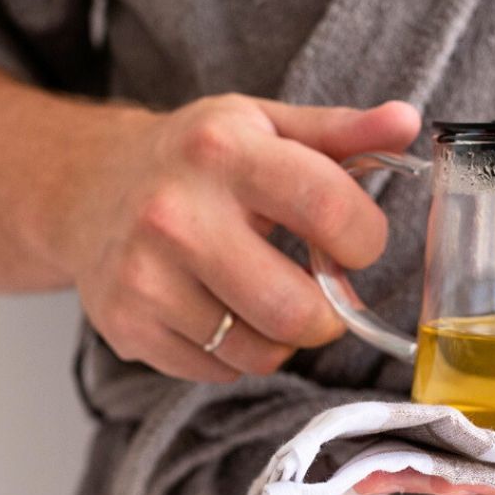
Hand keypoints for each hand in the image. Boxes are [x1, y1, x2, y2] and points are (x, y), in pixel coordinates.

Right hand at [50, 94, 420, 381]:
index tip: (356, 243)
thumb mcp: (267, 126)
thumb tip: (407, 122)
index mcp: (223, 151)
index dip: (365, 240)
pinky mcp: (126, 325)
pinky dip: (235, 354)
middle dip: (328, 313)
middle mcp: (175, 213)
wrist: (87, 187)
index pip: (330, 210)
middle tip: (320, 292)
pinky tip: (219, 311)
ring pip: (261, 353)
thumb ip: (343, 131)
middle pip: (296, 310)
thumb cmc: (198, 159)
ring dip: (282, 338)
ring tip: (265, 296)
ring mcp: (144, 275)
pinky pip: (220, 372)